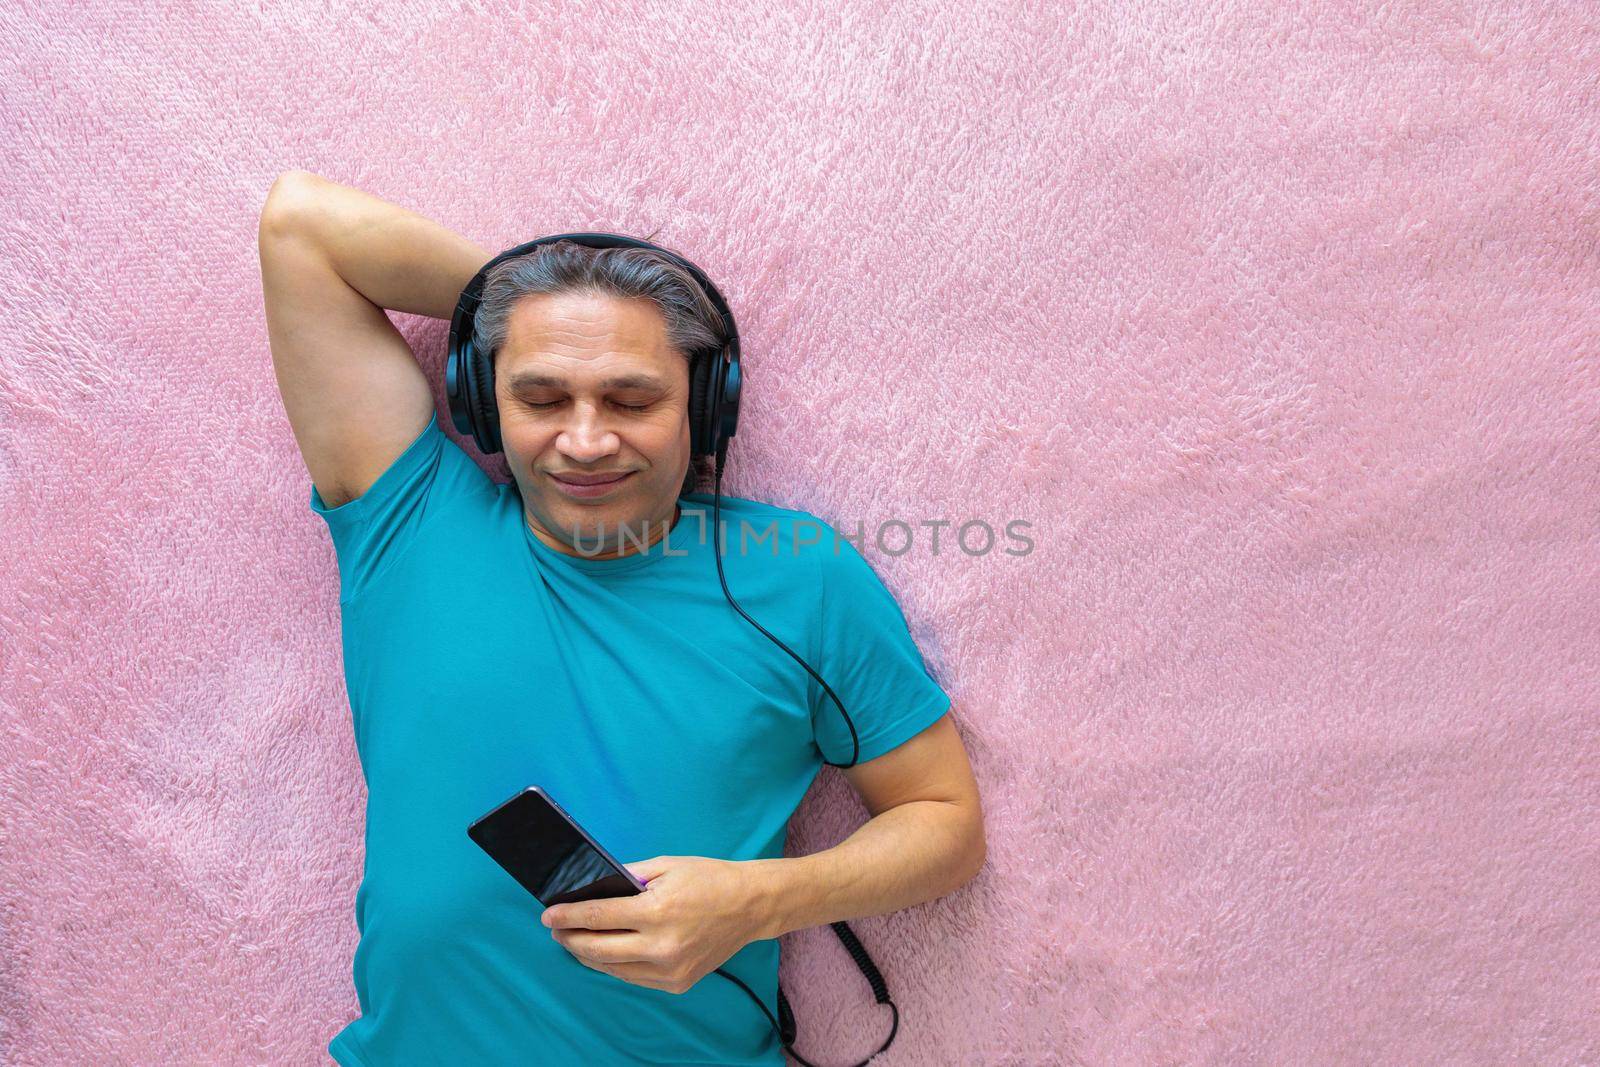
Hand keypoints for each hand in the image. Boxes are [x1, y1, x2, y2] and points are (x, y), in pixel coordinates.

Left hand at [541, 855, 766, 994]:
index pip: (598, 918)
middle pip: (598, 949)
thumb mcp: (666, 866)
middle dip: (570, 938)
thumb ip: (627, 876)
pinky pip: (634, 977)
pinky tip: (606, 952)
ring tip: (575, 941)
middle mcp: (662, 946)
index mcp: (657, 912)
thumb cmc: (709, 879)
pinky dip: (615, 965)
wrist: (750, 906)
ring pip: (613, 969)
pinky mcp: (678, 983)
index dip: (568, 916)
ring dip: (588, 955)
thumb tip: (593, 886)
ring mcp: (670, 970)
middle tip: (556, 929)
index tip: (548, 915)